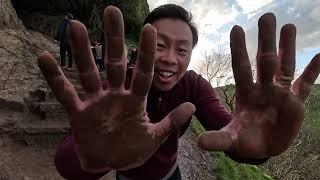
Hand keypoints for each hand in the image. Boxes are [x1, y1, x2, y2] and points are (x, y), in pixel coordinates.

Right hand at [38, 6, 194, 171]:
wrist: (109, 163)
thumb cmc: (131, 150)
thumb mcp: (154, 138)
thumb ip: (171, 122)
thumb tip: (192, 105)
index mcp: (135, 101)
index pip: (142, 73)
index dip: (146, 53)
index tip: (149, 29)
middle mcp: (115, 96)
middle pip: (114, 63)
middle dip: (113, 39)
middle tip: (112, 11)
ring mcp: (96, 102)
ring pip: (89, 72)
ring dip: (82, 51)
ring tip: (76, 25)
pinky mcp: (78, 113)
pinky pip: (65, 93)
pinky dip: (55, 77)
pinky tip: (45, 57)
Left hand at [197, 13, 319, 159]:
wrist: (262, 148)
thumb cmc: (244, 140)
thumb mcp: (230, 140)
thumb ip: (218, 139)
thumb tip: (199, 142)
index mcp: (245, 93)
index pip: (241, 67)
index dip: (238, 49)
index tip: (236, 28)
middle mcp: (263, 88)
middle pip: (265, 60)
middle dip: (266, 40)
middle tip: (267, 16)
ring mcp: (280, 93)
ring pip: (284, 66)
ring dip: (287, 48)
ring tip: (288, 26)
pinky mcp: (295, 103)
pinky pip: (304, 84)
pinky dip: (312, 71)